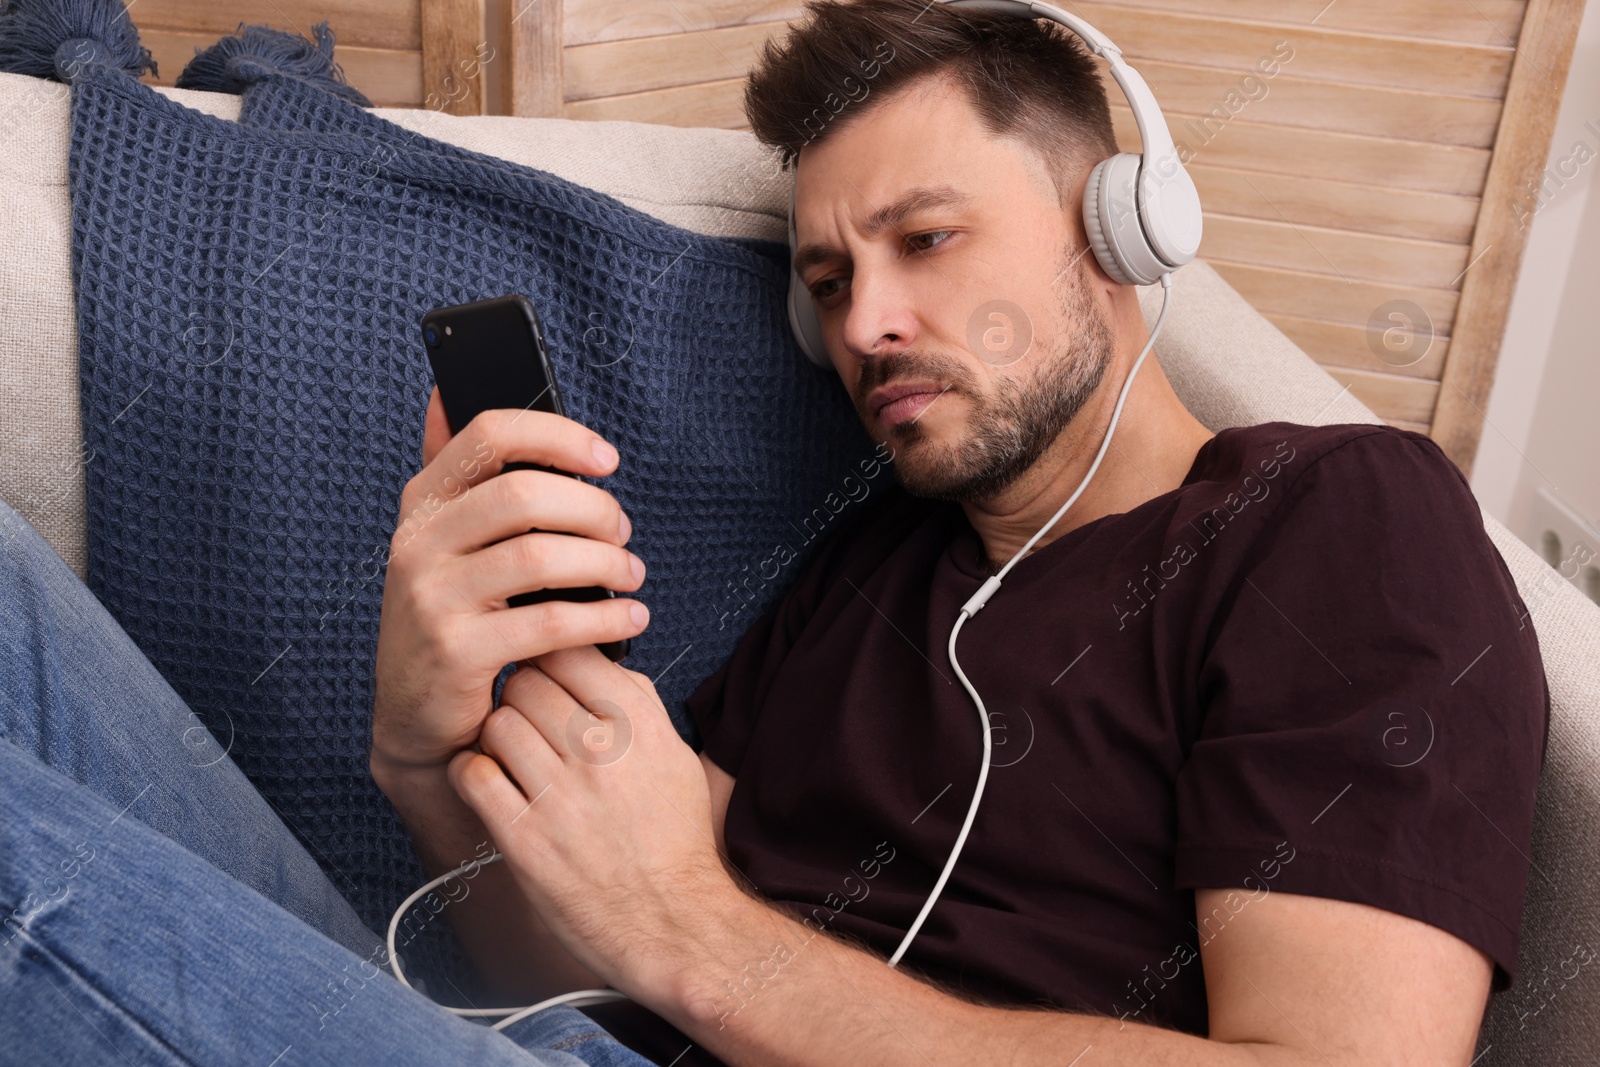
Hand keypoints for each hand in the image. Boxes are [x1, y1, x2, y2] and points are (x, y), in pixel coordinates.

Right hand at [372, 387, 649, 775]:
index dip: (557, 436)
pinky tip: (628, 619)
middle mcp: (417, 542)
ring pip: (540, 556)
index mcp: (422, 503)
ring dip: (605, 563)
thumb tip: (442, 392)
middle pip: (523, 494)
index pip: (488, 434)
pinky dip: (602, 618)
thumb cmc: (449, 618)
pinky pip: (547, 622)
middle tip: (624, 533)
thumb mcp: (440, 542)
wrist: (416, 717)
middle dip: (592, 509)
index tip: (607, 458)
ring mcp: (431, 597)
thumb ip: (453, 475)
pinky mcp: (456, 651)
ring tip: (632, 576)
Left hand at [448, 646, 731, 1004]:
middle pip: (526, 682)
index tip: (547, 675)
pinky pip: (473, 774)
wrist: (672, 919)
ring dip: (496, 735)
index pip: (570, 651)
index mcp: (638, 724)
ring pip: (497, 723)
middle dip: (520, 696)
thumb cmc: (673, 838)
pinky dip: (472, 772)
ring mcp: (560, 794)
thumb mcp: (676, 755)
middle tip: (526, 719)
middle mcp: (600, 750)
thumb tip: (599, 659)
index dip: (551, 659)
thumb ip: (638, 703)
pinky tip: (488, 783)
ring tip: (510, 755)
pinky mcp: (524, 836)